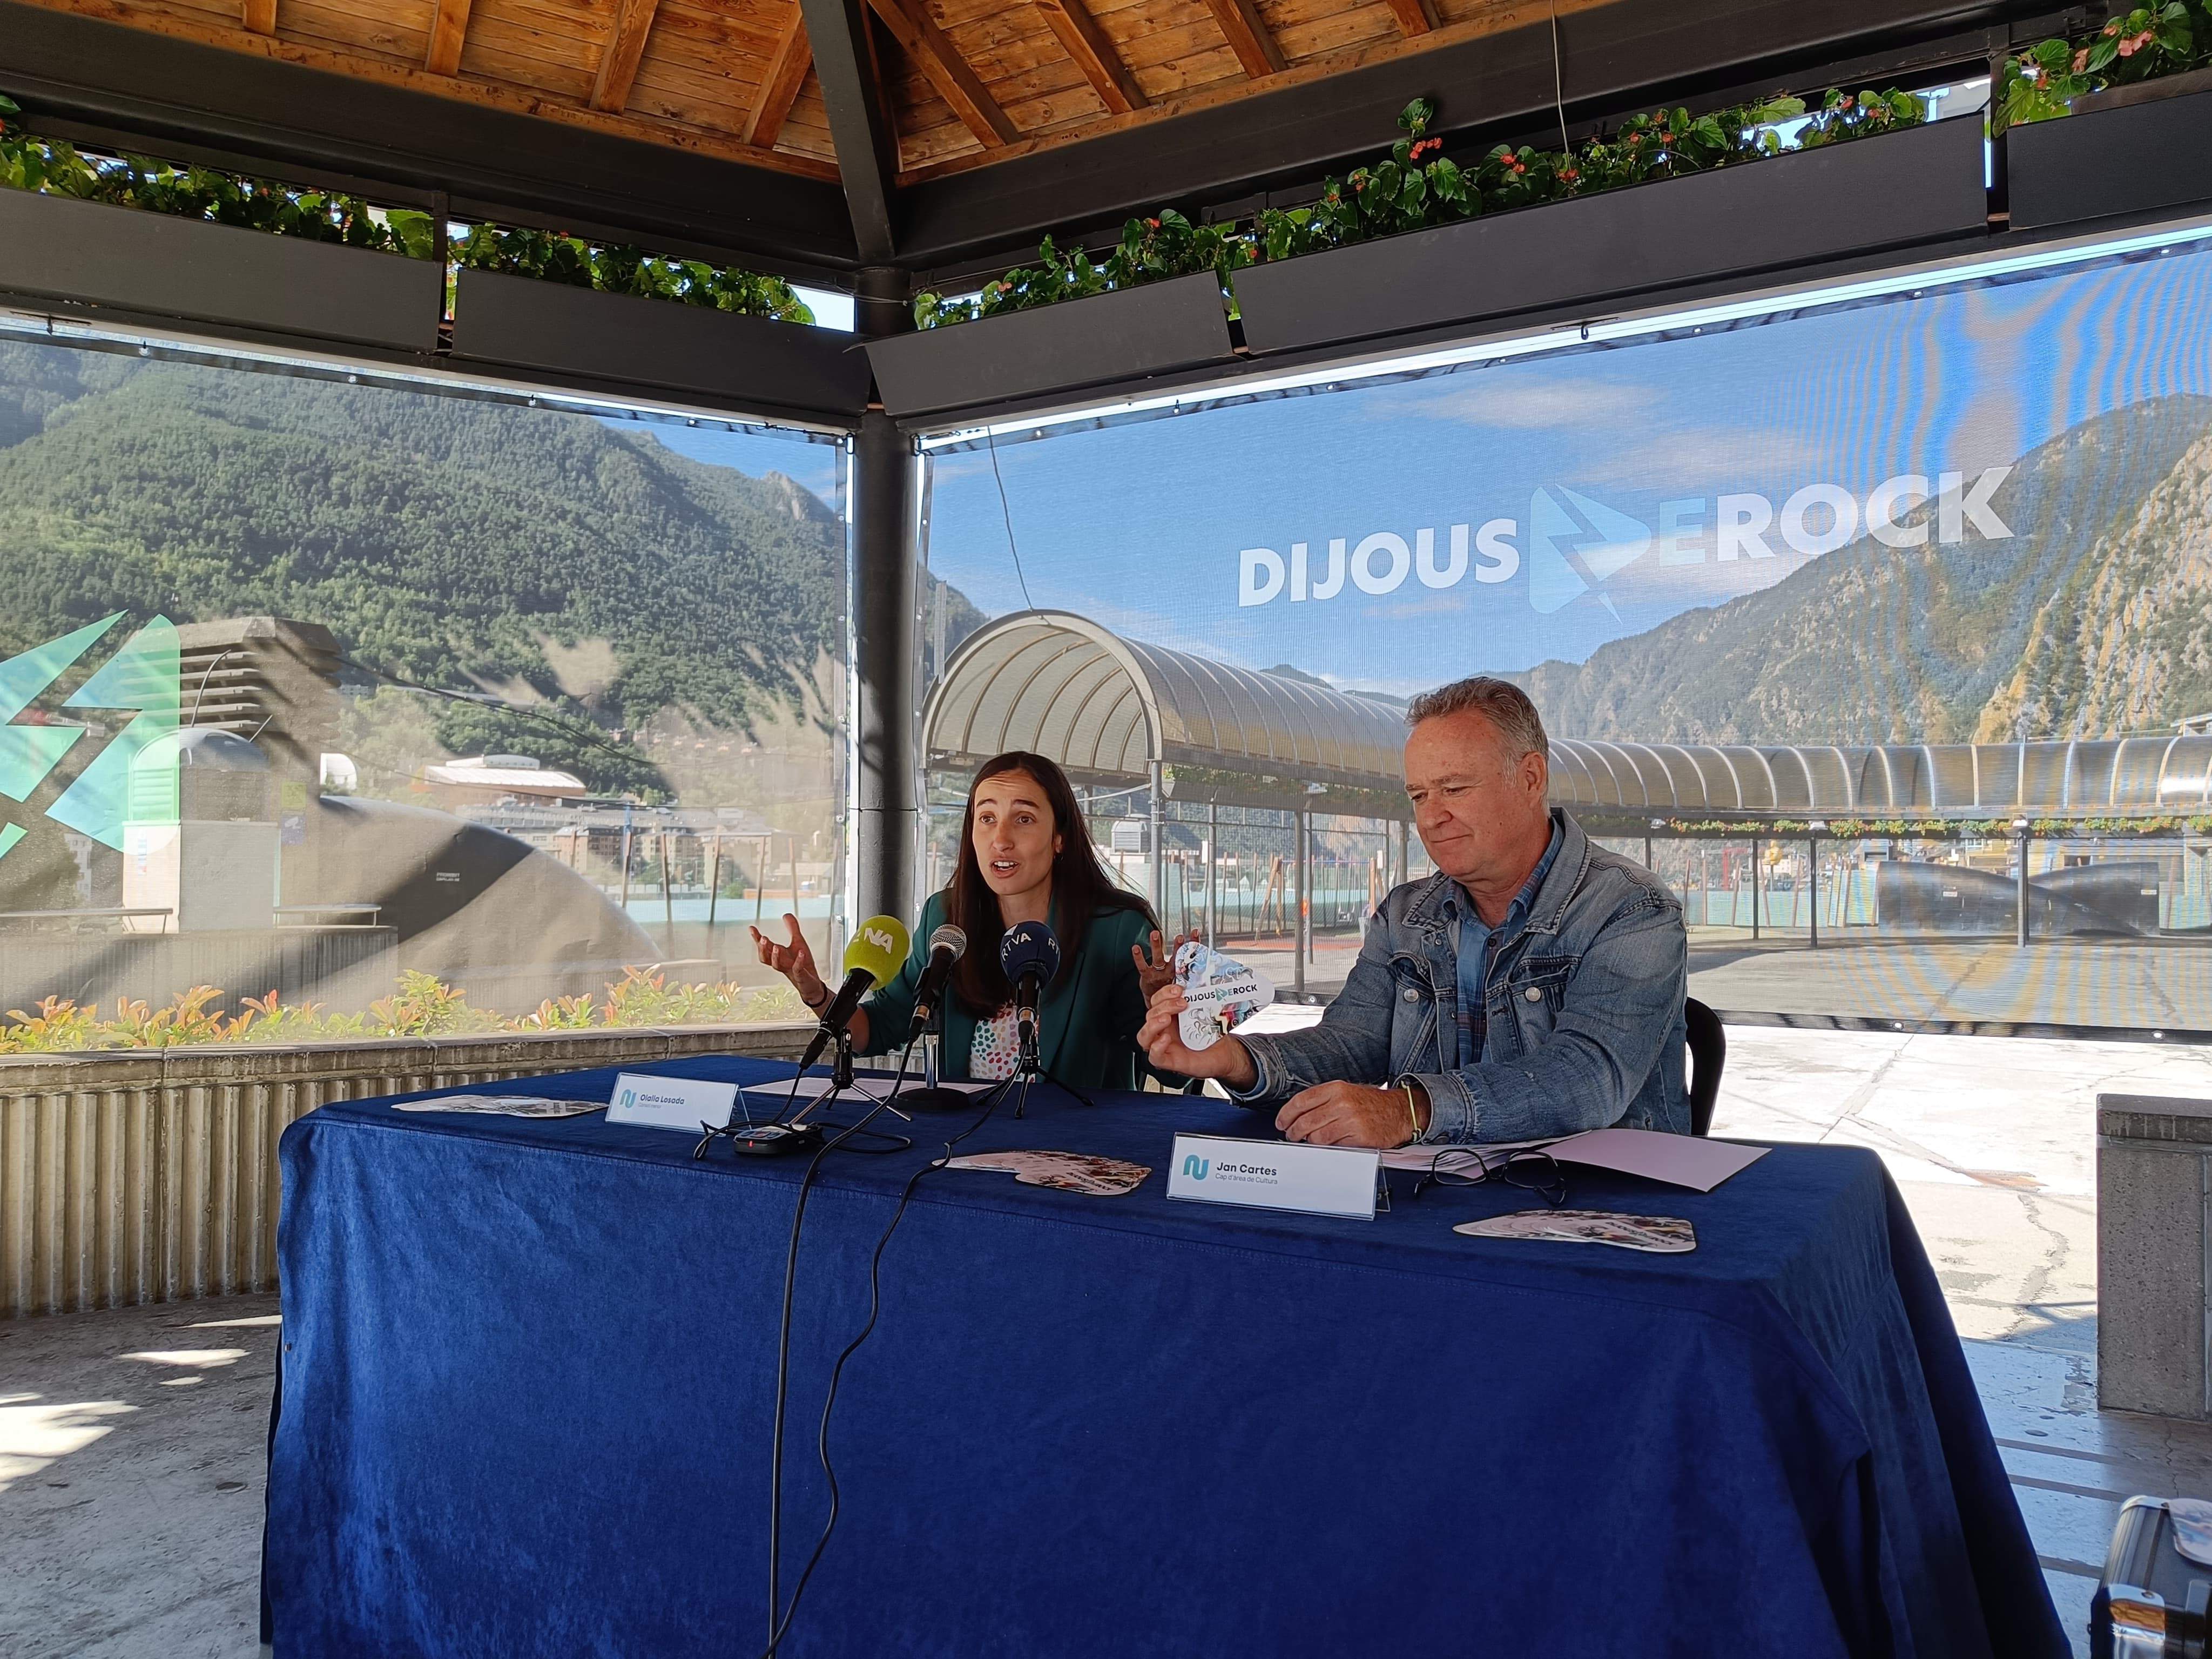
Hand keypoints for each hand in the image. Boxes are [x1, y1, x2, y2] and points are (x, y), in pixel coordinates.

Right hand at [750, 913, 825, 1008]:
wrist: (811, 983)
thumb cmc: (802, 963)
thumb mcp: (798, 942)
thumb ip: (792, 928)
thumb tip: (786, 914)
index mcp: (778, 955)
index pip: (764, 946)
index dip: (757, 938)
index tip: (751, 928)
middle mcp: (781, 963)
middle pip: (766, 958)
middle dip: (763, 948)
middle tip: (763, 938)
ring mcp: (789, 970)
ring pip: (777, 965)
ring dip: (776, 956)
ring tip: (776, 947)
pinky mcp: (800, 976)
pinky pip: (797, 969)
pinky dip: (798, 961)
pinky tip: (801, 952)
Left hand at [1131, 928, 1199, 1002]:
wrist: (1158, 1003)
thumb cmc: (1168, 987)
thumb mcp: (1181, 979)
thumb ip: (1187, 968)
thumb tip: (1198, 954)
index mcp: (1180, 971)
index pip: (1188, 956)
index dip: (1192, 944)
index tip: (1195, 933)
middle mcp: (1170, 971)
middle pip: (1175, 957)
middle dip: (1178, 947)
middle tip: (1180, 937)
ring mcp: (1159, 973)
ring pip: (1158, 958)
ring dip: (1156, 945)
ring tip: (1155, 934)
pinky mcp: (1147, 976)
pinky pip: (1142, 966)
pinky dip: (1139, 957)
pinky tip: (1136, 948)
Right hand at [1138, 983, 1256, 1087]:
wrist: (1224, 1054)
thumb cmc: (1212, 1035)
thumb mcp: (1206, 1014)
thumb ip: (1199, 1001)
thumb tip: (1201, 984)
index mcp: (1170, 1016)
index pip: (1156, 1001)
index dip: (1164, 993)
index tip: (1178, 989)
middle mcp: (1164, 1030)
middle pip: (1150, 1015)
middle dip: (1164, 1006)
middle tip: (1181, 1003)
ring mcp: (1164, 1046)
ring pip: (1144, 1036)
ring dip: (1153, 1024)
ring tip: (1166, 1018)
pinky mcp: (1169, 1061)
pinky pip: (1154, 1057)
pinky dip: (1157, 1047)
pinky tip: (1166, 1039)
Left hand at [1277, 1081, 1423, 1148]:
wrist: (1400, 1112)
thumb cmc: (1372, 1103)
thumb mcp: (1346, 1092)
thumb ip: (1323, 1101)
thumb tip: (1298, 1114)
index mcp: (1336, 1089)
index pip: (1301, 1101)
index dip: (1286, 1114)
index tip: (1281, 1122)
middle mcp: (1342, 1103)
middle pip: (1305, 1121)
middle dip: (1293, 1132)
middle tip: (1291, 1135)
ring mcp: (1351, 1121)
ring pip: (1316, 1137)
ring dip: (1309, 1142)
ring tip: (1309, 1141)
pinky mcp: (1359, 1137)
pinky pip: (1333, 1147)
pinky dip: (1327, 1148)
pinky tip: (1328, 1145)